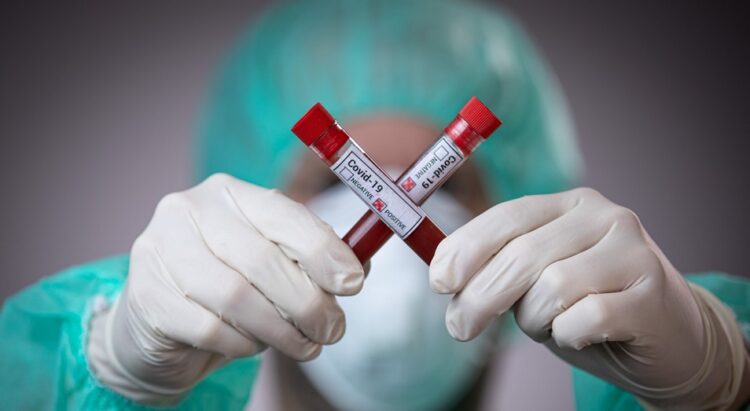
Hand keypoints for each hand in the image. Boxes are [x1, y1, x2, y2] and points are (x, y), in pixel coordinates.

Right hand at [87, 173, 363, 404]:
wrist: (158, 321)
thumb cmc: (228, 284)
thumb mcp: (272, 261)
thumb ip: (312, 259)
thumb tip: (357, 269)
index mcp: (228, 192)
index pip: (283, 214)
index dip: (323, 249)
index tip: (352, 283)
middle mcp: (189, 210)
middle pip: (262, 259)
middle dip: (308, 302)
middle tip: (332, 330)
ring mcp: (160, 250)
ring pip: (236, 296)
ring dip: (281, 330)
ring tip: (304, 345)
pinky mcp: (146, 296)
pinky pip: (209, 328)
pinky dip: (243, 344)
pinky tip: (254, 345)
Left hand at [430, 187, 746, 408]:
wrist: (670, 337)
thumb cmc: (591, 306)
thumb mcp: (538, 281)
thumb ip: (499, 269)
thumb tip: (443, 275)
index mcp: (569, 204)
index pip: (506, 217)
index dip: (465, 248)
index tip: (439, 281)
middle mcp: (603, 216)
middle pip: (522, 254)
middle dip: (480, 296)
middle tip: (461, 328)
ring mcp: (633, 250)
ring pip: (551, 287)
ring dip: (535, 319)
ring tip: (548, 326)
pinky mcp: (652, 291)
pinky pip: (586, 316)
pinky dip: (568, 334)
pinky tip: (579, 335)